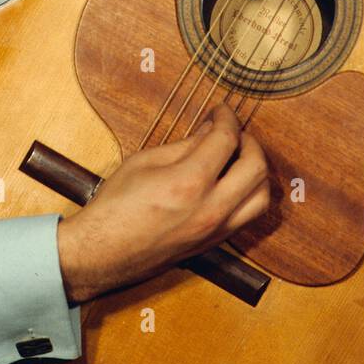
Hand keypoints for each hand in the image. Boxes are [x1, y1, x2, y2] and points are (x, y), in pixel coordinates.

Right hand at [56, 102, 269, 303]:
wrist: (102, 254)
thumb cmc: (115, 206)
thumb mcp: (144, 161)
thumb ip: (184, 145)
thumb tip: (211, 130)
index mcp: (189, 182)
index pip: (226, 140)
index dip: (227, 117)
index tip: (221, 110)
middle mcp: (210, 209)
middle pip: (256, 167)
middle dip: (250, 141)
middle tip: (233, 131)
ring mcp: (215, 230)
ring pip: (261, 198)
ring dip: (257, 171)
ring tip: (238, 157)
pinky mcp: (213, 243)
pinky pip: (248, 216)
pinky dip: (248, 194)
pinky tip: (231, 182)